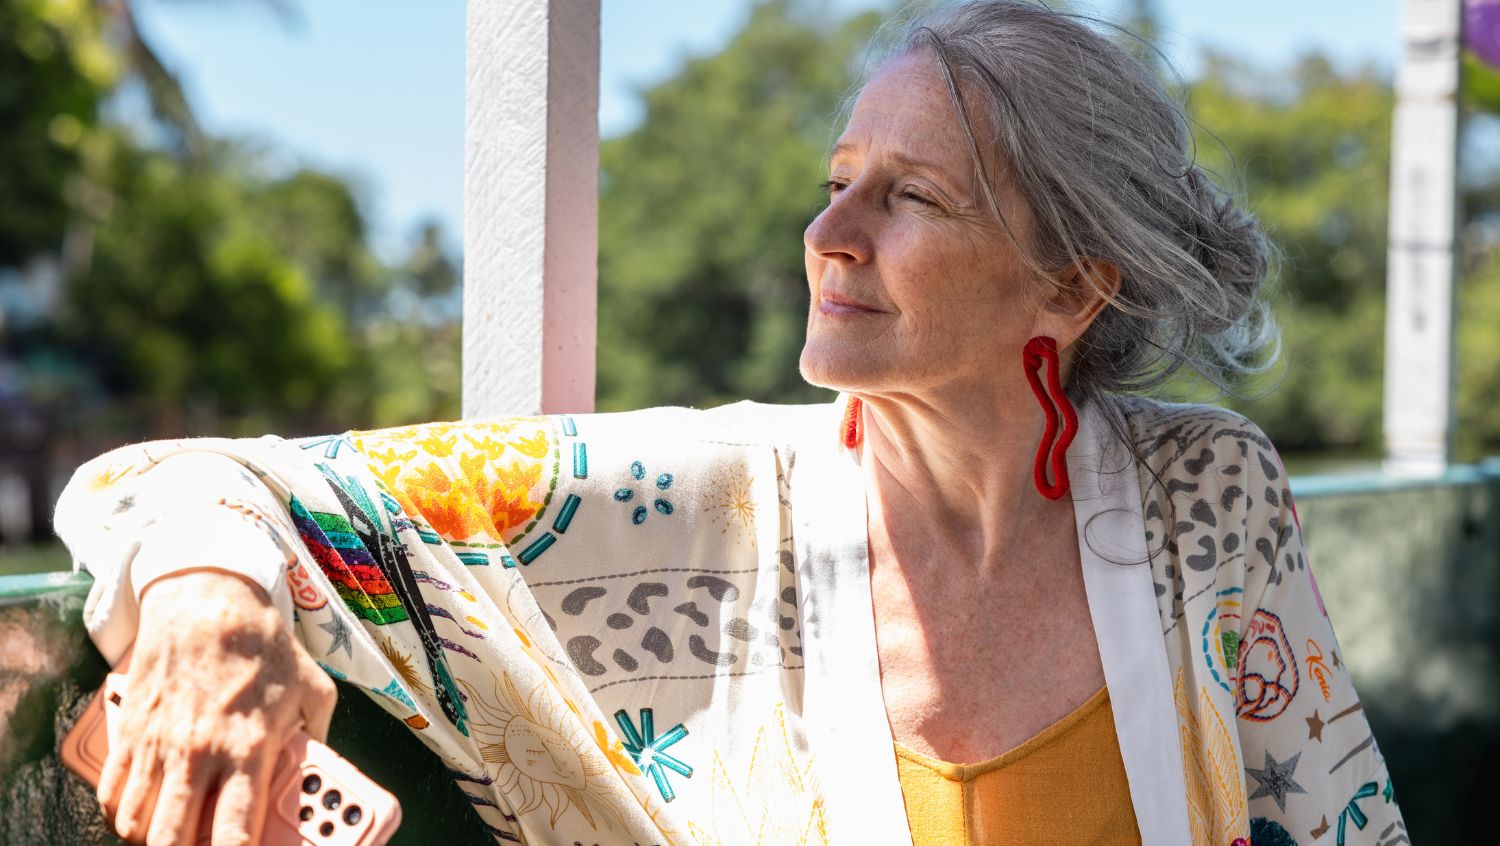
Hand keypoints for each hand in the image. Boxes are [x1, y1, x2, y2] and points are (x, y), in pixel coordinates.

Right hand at [97, 569, 338, 845]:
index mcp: (248, 748)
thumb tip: (320, 773)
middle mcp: (197, 754)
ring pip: (136, 825)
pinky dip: (125, 814)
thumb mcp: (311, 689)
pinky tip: (148, 811)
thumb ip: (317, 738)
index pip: (234, 831)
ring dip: (155, 837)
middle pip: (173, 840)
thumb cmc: (263, 647)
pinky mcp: (130, 733)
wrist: (206, 601)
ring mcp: (158, 745)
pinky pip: (114, 795)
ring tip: (179, 832)